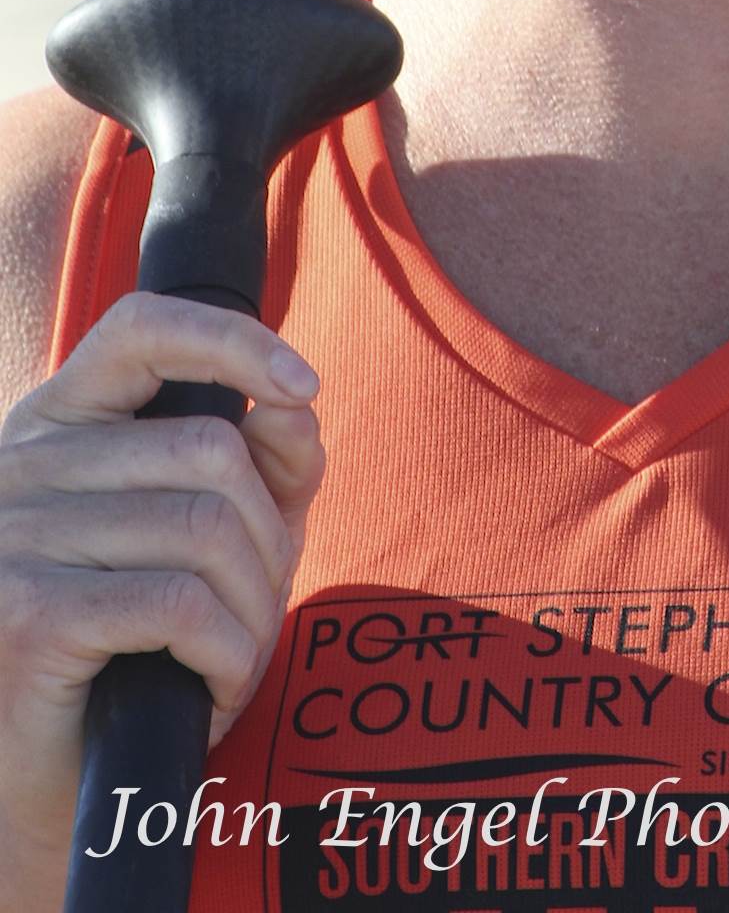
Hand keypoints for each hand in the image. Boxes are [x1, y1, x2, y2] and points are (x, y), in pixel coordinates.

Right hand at [0, 293, 323, 909]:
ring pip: (204, 528)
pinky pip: (179, 605)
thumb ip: (261, 466)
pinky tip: (213, 691)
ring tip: (238, 660)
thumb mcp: (213, 546)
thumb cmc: (135, 663)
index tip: (304, 387)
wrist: (54, 797)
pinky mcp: (27, 615)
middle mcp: (21, 465)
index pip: (142, 327)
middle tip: (262, 613)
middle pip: (208, 448)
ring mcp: (15, 537)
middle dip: (272, 539)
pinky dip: (227, 655)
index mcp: (56, 424)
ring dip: (254, 610)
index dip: (233, 339)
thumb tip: (296, 408)